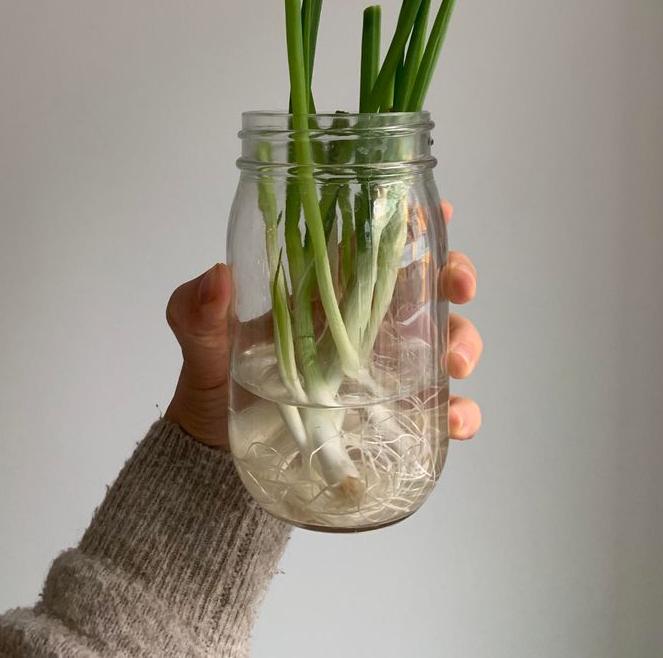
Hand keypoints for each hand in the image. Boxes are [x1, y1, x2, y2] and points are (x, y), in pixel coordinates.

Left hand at [164, 201, 482, 449]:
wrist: (218, 451)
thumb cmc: (217, 377)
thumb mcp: (202, 337)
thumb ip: (197, 308)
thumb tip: (215, 277)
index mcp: (329, 287)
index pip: (378, 242)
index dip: (414, 222)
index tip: (436, 212)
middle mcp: (365, 319)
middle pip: (429, 285)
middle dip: (456, 277)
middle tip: (456, 287)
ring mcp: (384, 366)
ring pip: (446, 341)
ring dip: (465, 342)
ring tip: (456, 363)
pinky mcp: (392, 414)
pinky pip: (438, 408)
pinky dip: (459, 411)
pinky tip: (455, 420)